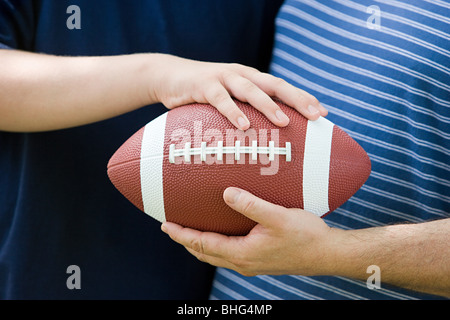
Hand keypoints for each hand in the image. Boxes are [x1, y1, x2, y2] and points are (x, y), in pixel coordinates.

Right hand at [152, 55, 327, 129]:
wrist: (169, 76)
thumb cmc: (204, 93)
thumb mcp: (229, 98)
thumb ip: (246, 109)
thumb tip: (266, 135)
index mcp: (251, 78)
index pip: (282, 87)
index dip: (303, 98)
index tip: (323, 114)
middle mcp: (242, 74)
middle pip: (275, 85)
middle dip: (297, 99)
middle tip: (316, 116)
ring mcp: (223, 77)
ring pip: (251, 90)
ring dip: (268, 106)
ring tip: (284, 123)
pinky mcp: (204, 85)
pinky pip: (221, 99)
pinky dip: (233, 112)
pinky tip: (244, 125)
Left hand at [161, 187, 335, 276]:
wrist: (327, 254)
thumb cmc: (305, 236)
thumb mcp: (278, 217)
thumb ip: (251, 205)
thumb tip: (226, 193)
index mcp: (243, 254)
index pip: (203, 244)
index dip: (182, 235)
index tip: (166, 225)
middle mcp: (243, 262)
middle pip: (205, 254)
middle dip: (186, 241)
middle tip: (171, 228)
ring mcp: (251, 264)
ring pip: (216, 256)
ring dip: (199, 245)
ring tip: (189, 232)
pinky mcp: (259, 261)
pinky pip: (228, 255)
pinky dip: (215, 246)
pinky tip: (220, 234)